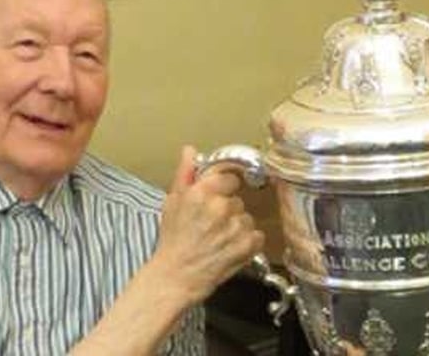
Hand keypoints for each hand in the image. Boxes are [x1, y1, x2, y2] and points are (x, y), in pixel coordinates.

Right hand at [150, 145, 264, 304]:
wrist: (176, 277)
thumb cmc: (172, 242)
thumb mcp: (171, 203)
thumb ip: (184, 174)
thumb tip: (190, 151)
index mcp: (200, 193)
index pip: (229, 178)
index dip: (223, 189)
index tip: (216, 198)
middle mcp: (219, 207)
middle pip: (237, 200)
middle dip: (227, 211)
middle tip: (210, 226)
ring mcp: (235, 227)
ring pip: (246, 218)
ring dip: (236, 228)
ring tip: (218, 240)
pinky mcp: (247, 246)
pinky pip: (256, 236)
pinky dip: (246, 243)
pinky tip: (229, 249)